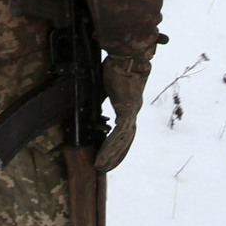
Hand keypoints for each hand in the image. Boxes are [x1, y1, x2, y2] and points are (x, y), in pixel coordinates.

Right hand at [95, 55, 149, 171]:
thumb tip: (92, 101)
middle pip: (126, 140)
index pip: (124, 130)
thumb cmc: (117, 66)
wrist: (128, 58)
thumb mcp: (106, 86)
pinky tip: (104, 155)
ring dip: (112, 155)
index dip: (118, 143)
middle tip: (105, 167)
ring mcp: (131, 113)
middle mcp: (132, 112)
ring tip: (102, 166)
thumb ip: (102, 96)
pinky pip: (119, 135)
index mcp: (129, 105)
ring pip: (122, 141)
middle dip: (116, 156)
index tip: (109, 153)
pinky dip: (110, 147)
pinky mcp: (127, 112)